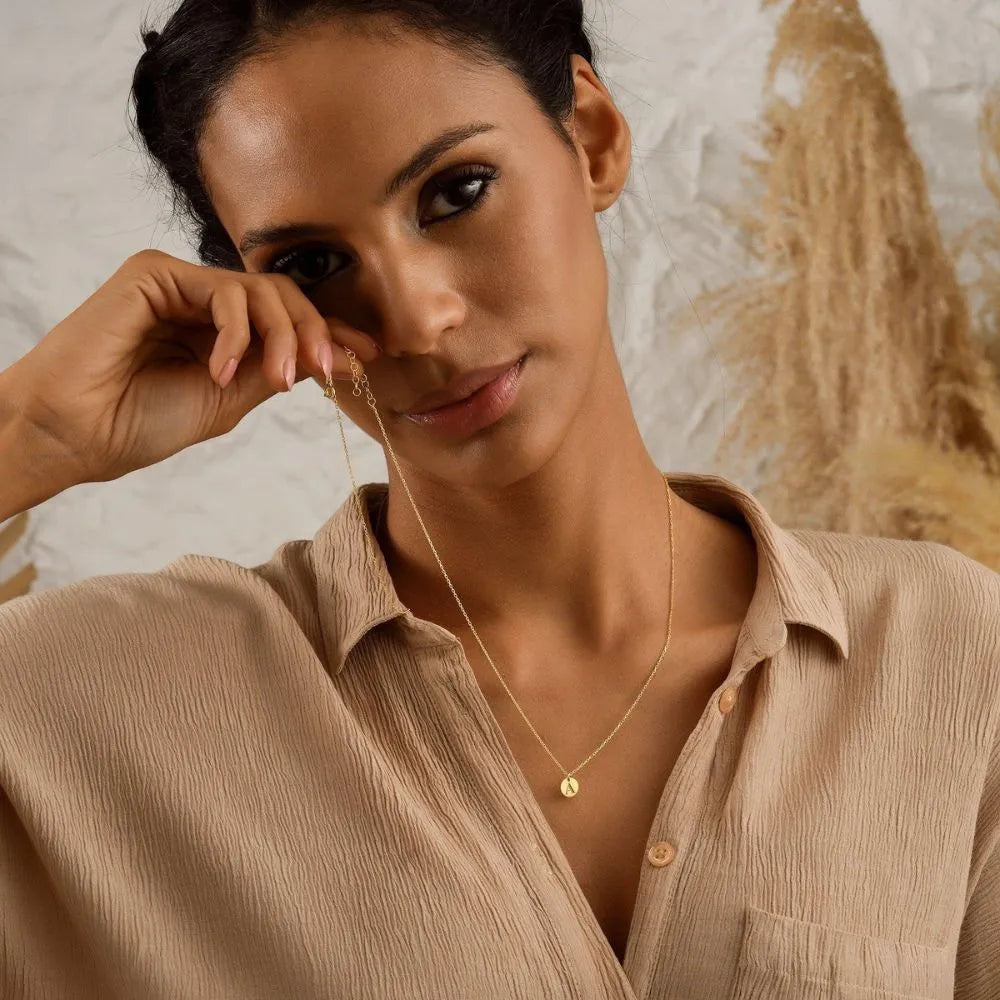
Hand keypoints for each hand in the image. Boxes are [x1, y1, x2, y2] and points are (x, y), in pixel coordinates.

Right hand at [1, 249, 379, 487]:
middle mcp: (202, 303)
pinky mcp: (155, 273)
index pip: (286, 321)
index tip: (368, 355)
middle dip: (318, 332)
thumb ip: (274, 369)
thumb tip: (334, 355)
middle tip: (333, 369)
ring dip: (287, 334)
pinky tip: (219, 371)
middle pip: (284, 298)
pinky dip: (236, 332)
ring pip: (261, 290)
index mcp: (219, 333)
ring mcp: (179, 284)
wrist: (78, 433)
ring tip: (279, 381)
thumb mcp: (229, 400)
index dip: (330, 333)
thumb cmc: (139, 422)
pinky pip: (224, 290)